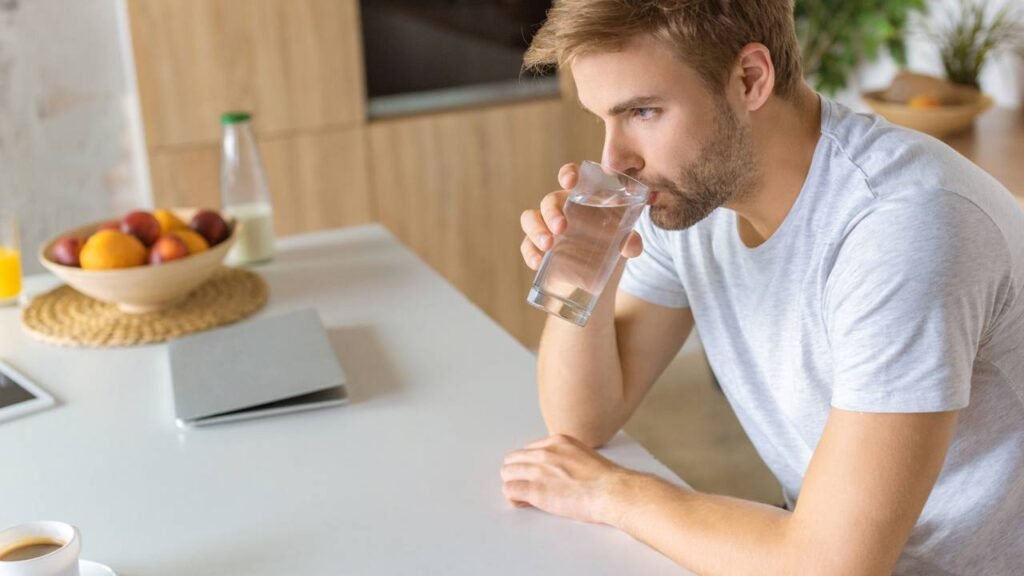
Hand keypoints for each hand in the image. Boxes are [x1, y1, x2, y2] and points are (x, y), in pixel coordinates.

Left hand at [501, 434, 637, 524]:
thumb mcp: (584, 455)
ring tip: (525, 496)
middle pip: (513, 459)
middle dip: (517, 474)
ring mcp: (539, 470)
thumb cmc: (606, 480)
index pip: (528, 450)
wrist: (613, 491)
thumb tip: (561, 470)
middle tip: (526, 486)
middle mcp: (545, 452)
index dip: (529, 465)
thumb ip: (567, 458)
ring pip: (507, 473)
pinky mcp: (536, 490)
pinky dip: (513, 498)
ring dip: (513, 484)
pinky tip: (524, 503)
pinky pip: (509, 490)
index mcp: (557, 442)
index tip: (535, 476)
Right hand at [520, 163, 643, 270]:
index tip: (569, 182)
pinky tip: (538, 262)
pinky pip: (526, 245)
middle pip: (549, 200)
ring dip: (536, 229)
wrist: (595, 277)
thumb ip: (630, 242)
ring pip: (530, 218)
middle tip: (561, 228)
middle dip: (552, 212)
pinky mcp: (537, 247)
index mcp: (582, 198)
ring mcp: (546, 227)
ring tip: (548, 246)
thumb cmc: (608, 247)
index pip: (571, 177)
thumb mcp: (623, 244)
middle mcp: (561, 208)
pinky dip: (530, 252)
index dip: (568, 174)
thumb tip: (631, 245)